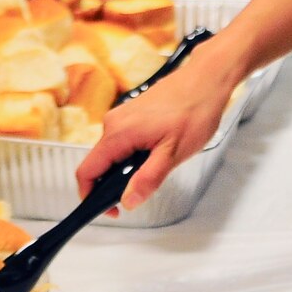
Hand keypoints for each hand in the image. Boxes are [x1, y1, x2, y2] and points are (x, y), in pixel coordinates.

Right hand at [74, 47, 239, 210]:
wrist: (205, 80)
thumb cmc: (194, 111)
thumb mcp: (173, 153)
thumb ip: (148, 179)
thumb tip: (128, 201)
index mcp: (118, 133)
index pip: (87, 171)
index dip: (91, 196)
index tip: (110, 210)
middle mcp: (113, 122)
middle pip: (99, 164)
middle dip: (115, 184)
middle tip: (144, 191)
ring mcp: (121, 116)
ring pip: (112, 154)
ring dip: (126, 169)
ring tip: (158, 166)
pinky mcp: (130, 114)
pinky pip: (122, 142)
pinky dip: (133, 155)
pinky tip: (158, 152)